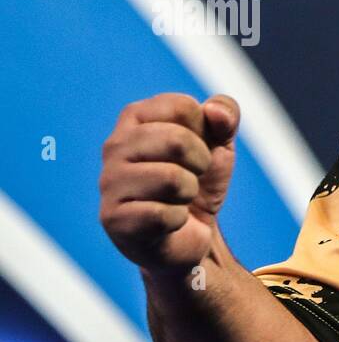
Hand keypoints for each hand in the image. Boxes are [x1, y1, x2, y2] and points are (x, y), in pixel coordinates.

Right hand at [99, 92, 240, 273]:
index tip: (195, 150)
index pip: (183, 107)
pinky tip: (166, 222)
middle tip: (191, 177)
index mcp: (136, 117)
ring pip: (172, 179)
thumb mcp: (221, 143)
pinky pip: (164, 215)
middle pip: (177, 140)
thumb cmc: (200, 182)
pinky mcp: (112, 219)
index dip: (204, 132)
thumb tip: (214, 111)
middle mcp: (114, 145)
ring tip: (177, 198)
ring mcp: (109, 182)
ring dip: (188, 193)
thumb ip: (226, 115)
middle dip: (200, 164)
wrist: (191, 234)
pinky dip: (178, 220)